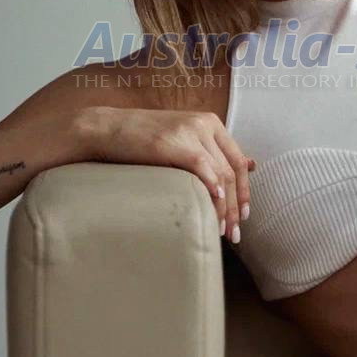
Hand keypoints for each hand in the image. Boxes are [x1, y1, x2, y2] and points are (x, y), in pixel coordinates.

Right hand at [81, 106, 255, 241]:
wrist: (105, 128)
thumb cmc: (142, 139)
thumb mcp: (184, 139)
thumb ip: (213, 151)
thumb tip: (252, 165)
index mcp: (210, 123)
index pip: (238, 160)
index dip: (244, 191)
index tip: (245, 216)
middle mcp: (205, 124)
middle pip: (232, 170)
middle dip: (237, 206)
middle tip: (235, 233)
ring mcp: (190, 131)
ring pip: (220, 173)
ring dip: (224, 207)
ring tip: (222, 231)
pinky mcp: (174, 141)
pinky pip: (202, 167)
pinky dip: (212, 188)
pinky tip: (215, 205)